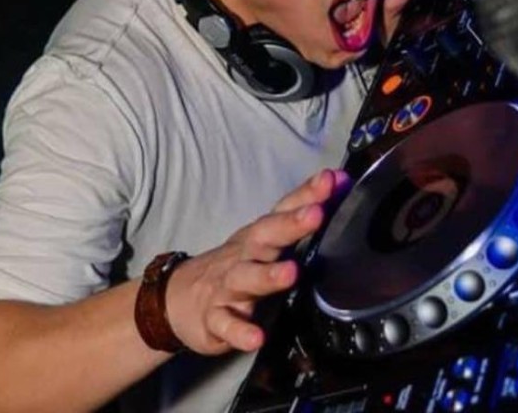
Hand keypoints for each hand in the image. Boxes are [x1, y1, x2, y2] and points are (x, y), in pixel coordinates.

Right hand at [164, 169, 351, 354]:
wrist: (176, 298)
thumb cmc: (234, 265)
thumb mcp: (263, 240)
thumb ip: (299, 219)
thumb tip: (341, 185)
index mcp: (258, 237)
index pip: (282, 210)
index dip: (307, 194)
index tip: (332, 180)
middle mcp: (243, 256)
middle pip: (264, 236)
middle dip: (290, 224)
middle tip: (315, 214)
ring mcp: (226, 287)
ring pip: (245, 278)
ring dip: (267, 275)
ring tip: (290, 273)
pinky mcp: (214, 319)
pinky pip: (226, 325)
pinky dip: (240, 331)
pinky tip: (256, 337)